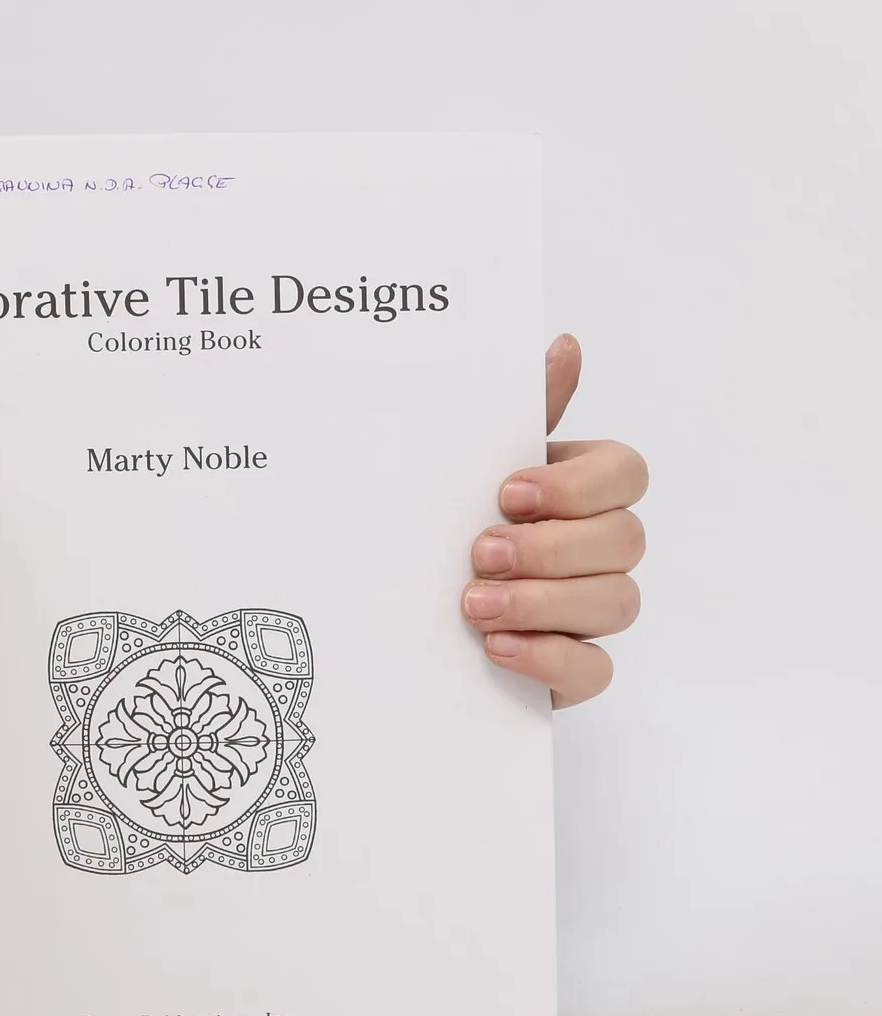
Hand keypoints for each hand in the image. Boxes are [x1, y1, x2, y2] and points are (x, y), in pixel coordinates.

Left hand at [462, 334, 647, 707]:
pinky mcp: (572, 667)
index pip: (626, 472)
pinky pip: (597, 670)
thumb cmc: (439, 521)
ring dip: (544, 602)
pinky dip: (550, 659)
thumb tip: (564, 345)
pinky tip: (496, 648)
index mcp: (579, 487)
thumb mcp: (466, 462)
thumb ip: (520, 411)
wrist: (389, 603)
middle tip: (481, 553)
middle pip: (626, 540)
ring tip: (473, 605)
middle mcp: (596, 547)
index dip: (577, 486)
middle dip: (552, 548)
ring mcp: (589, 609)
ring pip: (618, 602)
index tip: (508, 492)